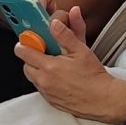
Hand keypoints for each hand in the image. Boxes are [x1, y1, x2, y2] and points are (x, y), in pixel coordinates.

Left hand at [17, 6, 125, 121]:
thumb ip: (65, 35)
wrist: (102, 99)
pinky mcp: (50, 100)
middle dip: (32, 57)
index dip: (25, 43)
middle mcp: (44, 80)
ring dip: (38, 69)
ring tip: (54, 64)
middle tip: (46, 52)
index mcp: (49, 66)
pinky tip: (58, 77)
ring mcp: (46, 92)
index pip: (23, 52)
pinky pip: (40, 87)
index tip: (32, 40)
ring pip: (32, 77)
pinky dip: (45, 80)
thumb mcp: (81, 50)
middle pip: (25, 64)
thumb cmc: (93, 76)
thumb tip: (55, 24)